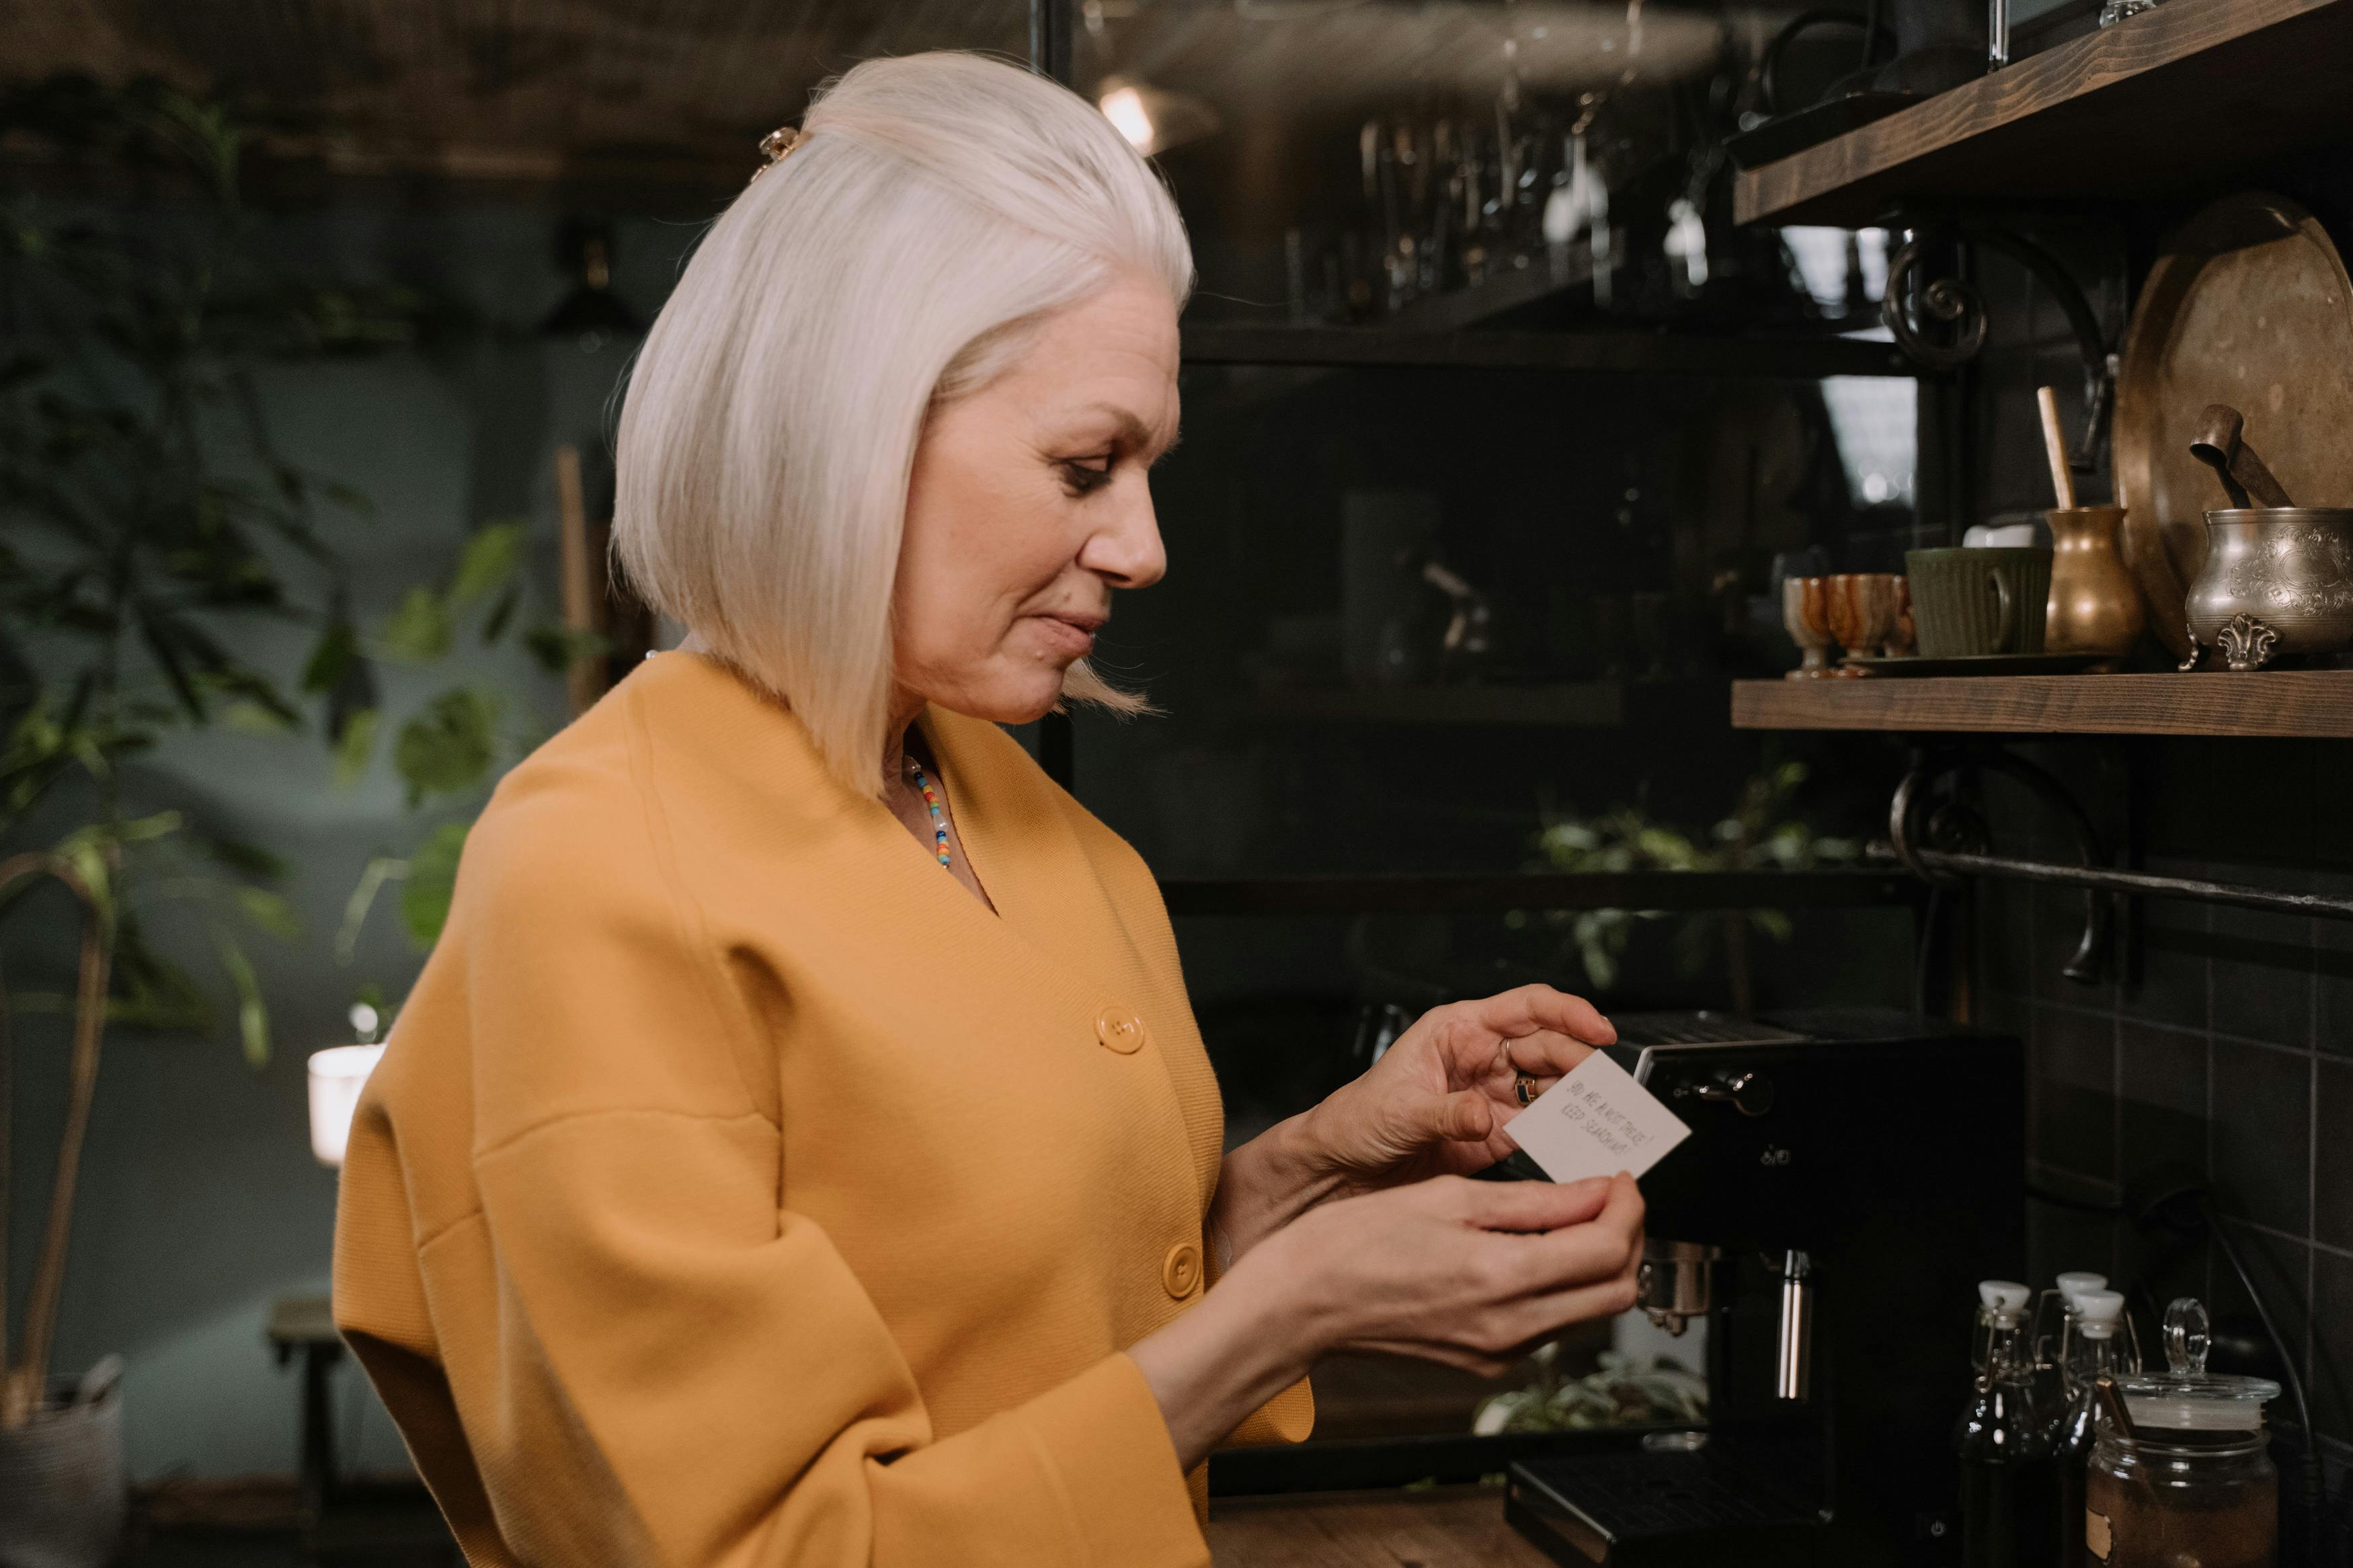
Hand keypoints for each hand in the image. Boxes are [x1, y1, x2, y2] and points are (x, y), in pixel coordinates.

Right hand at [1278, 1171, 1645, 1373]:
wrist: (1305, 1301)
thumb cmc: (1355, 1243)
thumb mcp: (1449, 1197)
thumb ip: (1534, 1201)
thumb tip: (1597, 1192)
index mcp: (1500, 1277)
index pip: (1607, 1248)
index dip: (1628, 1206)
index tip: (1620, 1178)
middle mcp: (1510, 1328)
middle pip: (1616, 1291)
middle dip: (1627, 1237)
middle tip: (1610, 1197)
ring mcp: (1501, 1353)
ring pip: (1591, 1312)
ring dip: (1599, 1263)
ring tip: (1576, 1219)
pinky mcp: (1488, 1363)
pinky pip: (1553, 1326)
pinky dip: (1564, 1288)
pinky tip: (1539, 1252)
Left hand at [1302, 985, 1616, 1191]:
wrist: (1344, 1167)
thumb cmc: (1358, 1119)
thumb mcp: (1398, 1110)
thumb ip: (1445, 1113)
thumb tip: (1483, 1114)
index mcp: (1457, 1030)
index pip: (1525, 1007)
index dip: (1567, 1012)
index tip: (1599, 1028)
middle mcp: (1482, 1057)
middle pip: (1549, 1047)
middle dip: (1581, 1061)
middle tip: (1606, 1085)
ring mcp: (1495, 1095)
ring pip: (1554, 1086)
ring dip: (1581, 1097)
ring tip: (1605, 1113)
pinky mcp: (1500, 1133)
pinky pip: (1543, 1127)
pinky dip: (1566, 1133)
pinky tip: (1581, 1140)